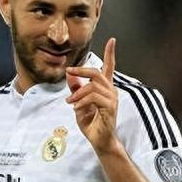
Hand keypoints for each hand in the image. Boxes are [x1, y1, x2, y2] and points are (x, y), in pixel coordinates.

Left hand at [66, 38, 118, 152]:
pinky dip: (82, 101)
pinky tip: (76, 107)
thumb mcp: (78, 103)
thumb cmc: (92, 123)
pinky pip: (94, 97)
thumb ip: (76, 88)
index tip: (112, 40)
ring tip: (70, 102)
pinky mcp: (110, 108)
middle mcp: (111, 91)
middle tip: (69, 71)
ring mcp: (112, 100)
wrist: (99, 141)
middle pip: (97, 72)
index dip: (110, 54)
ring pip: (93, 86)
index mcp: (105, 89)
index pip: (109, 67)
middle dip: (82, 69)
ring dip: (78, 92)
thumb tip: (70, 74)